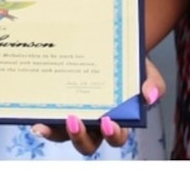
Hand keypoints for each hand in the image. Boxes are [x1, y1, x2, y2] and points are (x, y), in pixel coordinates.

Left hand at [31, 58, 164, 154]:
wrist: (109, 45)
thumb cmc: (128, 65)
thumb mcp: (144, 70)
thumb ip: (153, 83)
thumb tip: (150, 95)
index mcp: (116, 121)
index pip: (116, 136)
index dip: (113, 134)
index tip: (108, 122)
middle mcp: (92, 124)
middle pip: (87, 144)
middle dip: (80, 137)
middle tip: (75, 121)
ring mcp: (72, 117)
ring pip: (62, 136)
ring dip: (56, 133)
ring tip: (52, 119)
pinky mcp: (55, 107)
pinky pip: (46, 121)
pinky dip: (42, 124)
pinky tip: (36, 120)